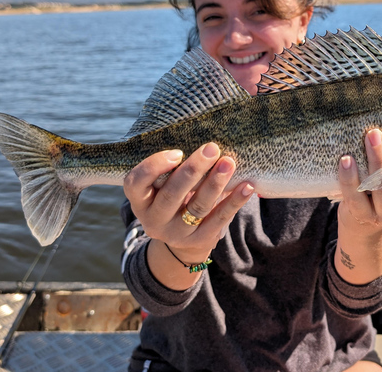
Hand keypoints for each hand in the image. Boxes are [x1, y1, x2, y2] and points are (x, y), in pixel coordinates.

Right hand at [123, 143, 253, 267]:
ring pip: (197, 207)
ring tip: (229, 163)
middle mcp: (154, 220)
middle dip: (193, 170)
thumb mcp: (162, 186)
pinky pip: (219, 219)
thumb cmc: (174, 197)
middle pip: (172, 195)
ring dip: (215, 183)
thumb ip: (171, 168)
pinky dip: (234, 201)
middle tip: (212, 149)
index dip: (154, 166)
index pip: (135, 182)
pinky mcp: (200, 240)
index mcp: (140, 201)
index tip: (177, 152)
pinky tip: (246, 186)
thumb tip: (201, 141)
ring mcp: (176, 233)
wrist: (183, 239)